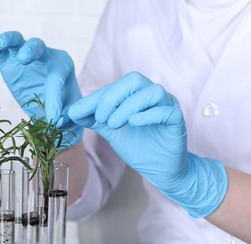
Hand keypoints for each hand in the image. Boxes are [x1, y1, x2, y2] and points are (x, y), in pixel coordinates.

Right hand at [0, 32, 81, 144]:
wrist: (48, 108)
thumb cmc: (62, 108)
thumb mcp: (66, 111)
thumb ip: (60, 110)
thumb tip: (54, 120)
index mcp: (62, 64)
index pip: (56, 77)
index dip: (54, 97)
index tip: (53, 117)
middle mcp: (43, 55)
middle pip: (37, 46)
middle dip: (31, 50)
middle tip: (24, 59)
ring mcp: (23, 56)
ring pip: (17, 41)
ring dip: (8, 40)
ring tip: (1, 43)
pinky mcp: (7, 62)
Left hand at [68, 71, 227, 217]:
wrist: (160, 169)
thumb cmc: (139, 147)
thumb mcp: (112, 131)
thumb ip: (95, 119)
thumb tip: (72, 112)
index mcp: (136, 95)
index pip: (114, 87)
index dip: (94, 98)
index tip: (76, 111)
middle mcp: (152, 96)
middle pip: (134, 80)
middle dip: (112, 97)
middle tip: (101, 118)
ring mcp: (167, 106)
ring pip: (152, 92)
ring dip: (128, 106)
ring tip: (115, 125)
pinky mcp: (177, 120)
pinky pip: (166, 110)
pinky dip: (148, 115)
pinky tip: (134, 123)